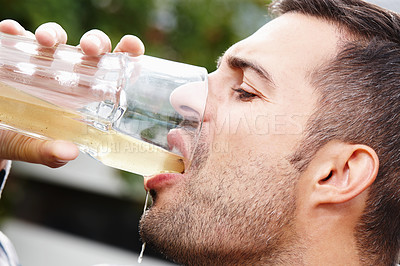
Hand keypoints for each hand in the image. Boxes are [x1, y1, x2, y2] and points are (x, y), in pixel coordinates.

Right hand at [0, 19, 144, 167]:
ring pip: (56, 37)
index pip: (110, 71)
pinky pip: (17, 37)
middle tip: (89, 48)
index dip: (126, 55)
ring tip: (45, 41)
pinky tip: (12, 32)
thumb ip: (46, 152)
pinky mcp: (12, 54)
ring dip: (54, 33)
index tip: (133, 48)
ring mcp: (39, 61)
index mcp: (80, 93)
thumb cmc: (14, 136)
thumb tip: (69, 154)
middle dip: (94, 42)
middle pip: (89, 49)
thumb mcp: (29, 145)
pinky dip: (15, 31)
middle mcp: (64, 73)